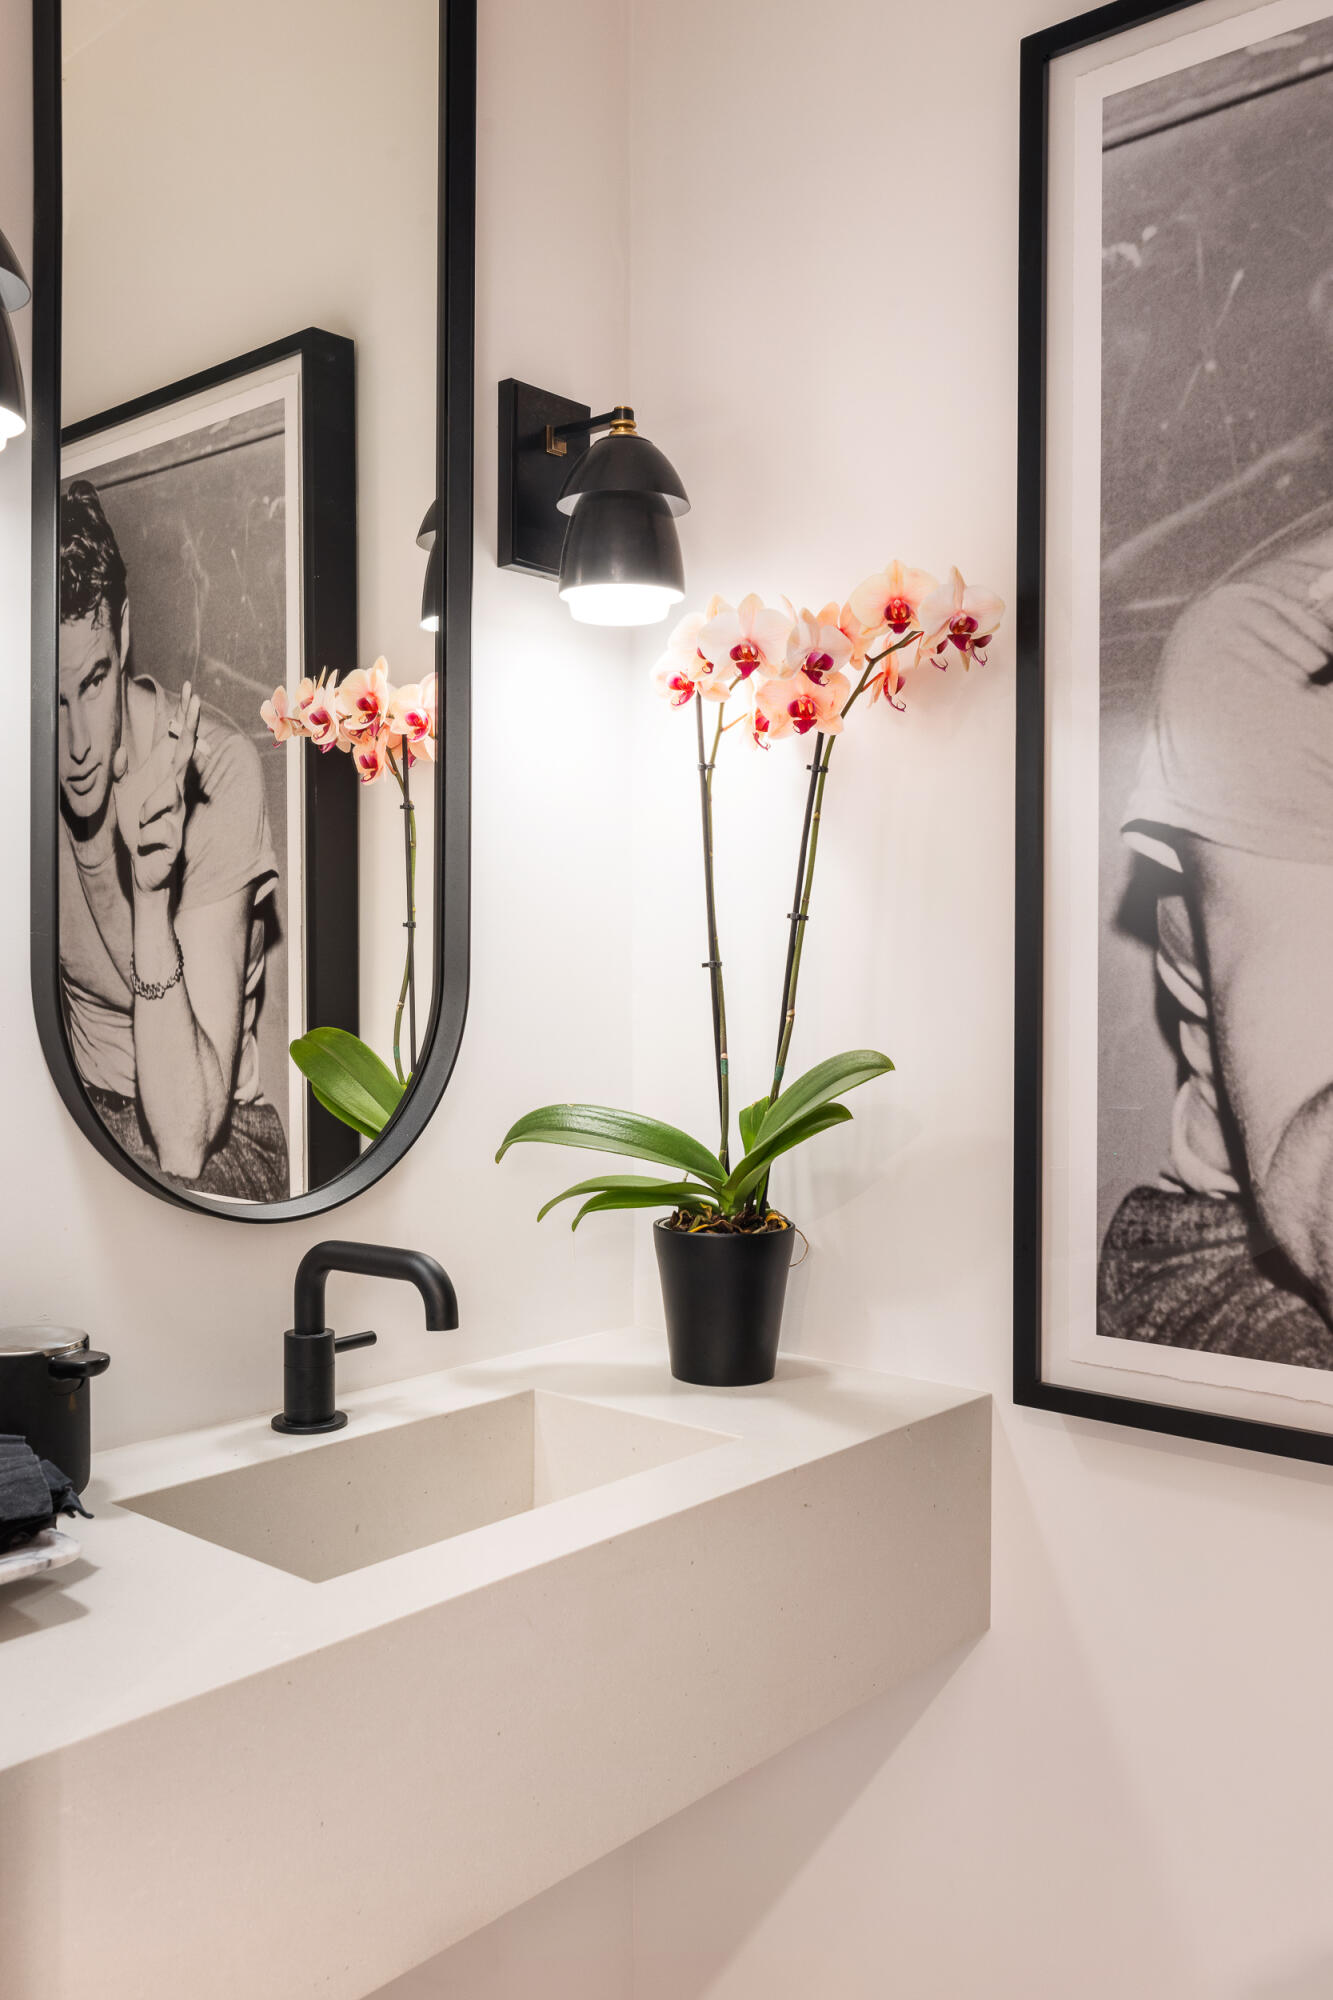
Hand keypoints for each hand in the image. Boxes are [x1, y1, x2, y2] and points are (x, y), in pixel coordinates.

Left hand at [111, 682, 200, 895]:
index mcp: (164, 781)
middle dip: (188, 724)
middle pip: (184, 753)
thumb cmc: (139, 831)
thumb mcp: (123, 796)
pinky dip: (146, 838)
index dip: (183, 717)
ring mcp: (178, 813)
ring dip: (148, 811)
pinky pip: (154, 830)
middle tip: (195, 697)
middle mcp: (176, 792)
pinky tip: (148, 847)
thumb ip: (122, 772)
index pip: (176, 743)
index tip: (190, 691)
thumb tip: (122, 751)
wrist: (146, 870)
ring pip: (166, 797)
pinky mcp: (176, 837)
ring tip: (142, 824)